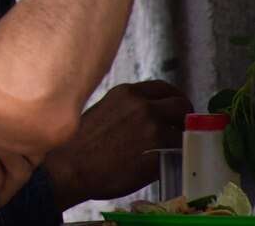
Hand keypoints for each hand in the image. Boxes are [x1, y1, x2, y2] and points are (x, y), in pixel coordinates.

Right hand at [41, 80, 192, 210]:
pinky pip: (180, 150)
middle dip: (185, 116)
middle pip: (180, 103)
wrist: (69, 167)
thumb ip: (125, 110)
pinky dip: (177, 156)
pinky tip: (166, 163)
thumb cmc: (78, 146)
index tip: (175, 109)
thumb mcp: (101, 113)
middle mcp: (142, 105)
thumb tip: (144, 120)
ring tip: (173, 149)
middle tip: (181, 129)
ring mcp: (152, 126)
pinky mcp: (158, 150)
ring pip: (184, 128)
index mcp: (125, 93)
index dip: (173, 99)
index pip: (162, 88)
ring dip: (181, 138)